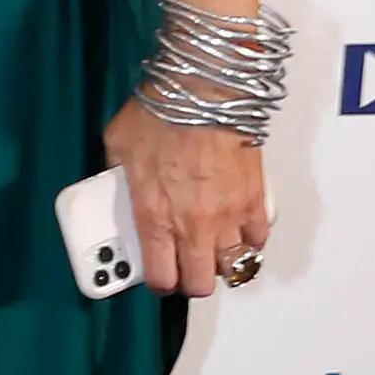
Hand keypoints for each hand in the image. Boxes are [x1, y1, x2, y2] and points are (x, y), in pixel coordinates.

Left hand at [104, 95, 268, 296]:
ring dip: (220, 261)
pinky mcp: (255, 201)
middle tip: (183, 265)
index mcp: (154, 216)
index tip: (156, 276)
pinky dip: (249, 240)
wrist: (204, 90)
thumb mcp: (117, 147)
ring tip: (209, 246)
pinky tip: (236, 228)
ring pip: (233, 266)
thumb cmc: (158, 112)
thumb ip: (118, 177)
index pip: (160, 277)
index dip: (157, 282)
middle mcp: (194, 225)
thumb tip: (117, 184)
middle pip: (200, 283)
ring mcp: (229, 216)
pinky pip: (258, 239)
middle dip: (190, 280)